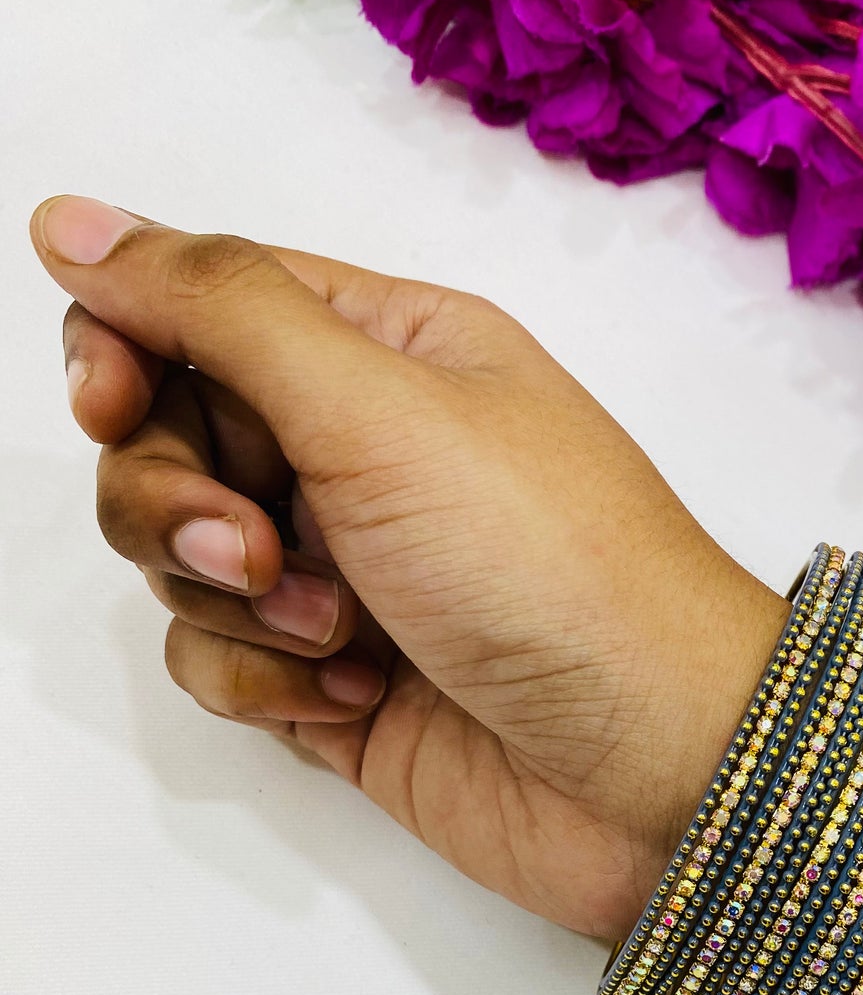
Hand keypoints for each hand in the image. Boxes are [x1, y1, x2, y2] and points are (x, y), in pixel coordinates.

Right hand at [31, 196, 787, 938]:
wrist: (655, 771)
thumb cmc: (553, 571)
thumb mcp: (382, 405)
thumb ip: (219, 307)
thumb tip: (75, 223)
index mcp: (385, 352)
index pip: (200, 307)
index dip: (128, 345)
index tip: (111, 401)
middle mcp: (359, 454)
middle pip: (166, 437)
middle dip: (179, 499)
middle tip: (259, 548)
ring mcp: (345, 573)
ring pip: (182, 558)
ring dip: (234, 599)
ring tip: (341, 635)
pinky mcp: (331, 685)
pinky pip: (217, 661)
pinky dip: (265, 683)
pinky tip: (357, 701)